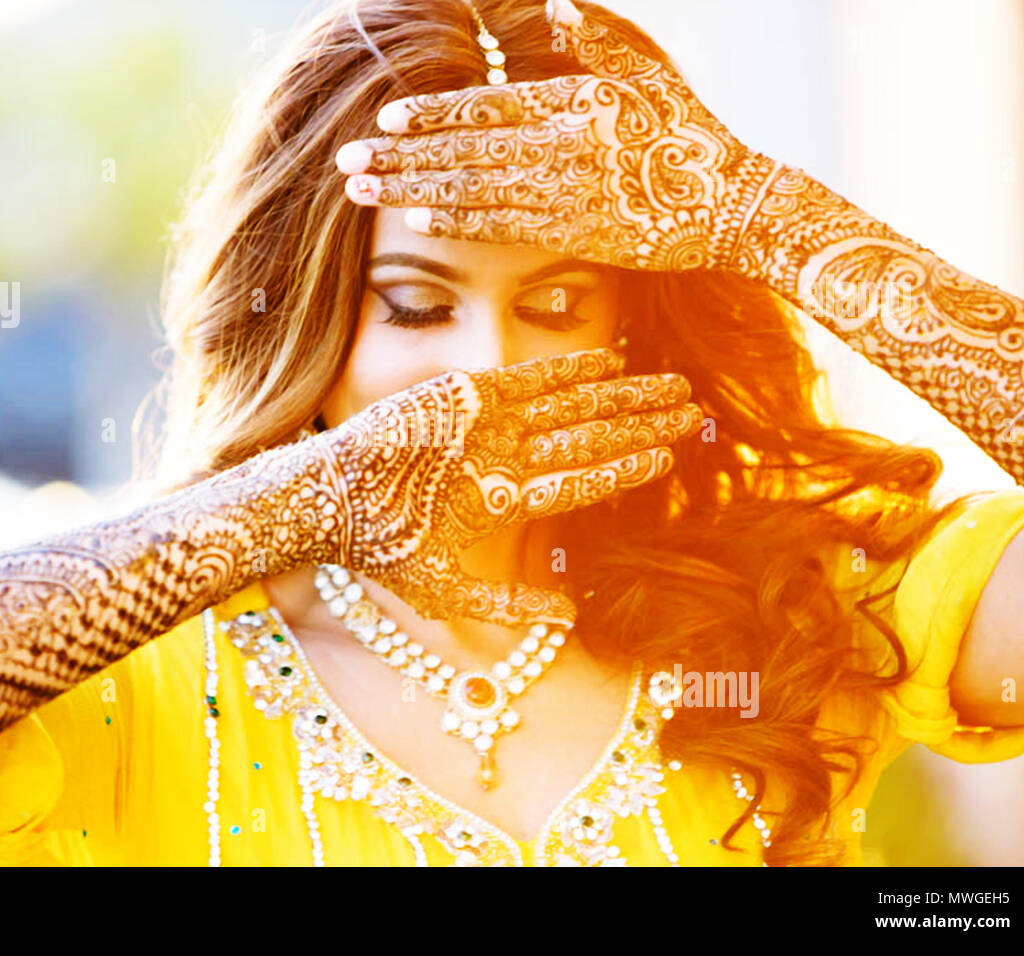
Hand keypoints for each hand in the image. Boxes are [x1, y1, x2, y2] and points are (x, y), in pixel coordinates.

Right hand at [298, 347, 702, 628]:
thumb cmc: (380, 550)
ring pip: (571, 406)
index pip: (581, 480)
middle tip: (694, 412)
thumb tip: (570, 618)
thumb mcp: (446, 592)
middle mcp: (505, 459)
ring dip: (622, 396)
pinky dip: (570, 369)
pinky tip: (612, 362)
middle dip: (642, 426)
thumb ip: (508, 605)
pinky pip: (530, 378)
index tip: (670, 458)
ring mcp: (490, 425)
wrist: (329, 500)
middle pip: (590, 438)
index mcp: (503, 500)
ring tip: (672, 386)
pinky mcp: (468, 395)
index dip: (626, 468)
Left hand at [334, 0, 778, 272]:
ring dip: (412, 191)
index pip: (488, 104)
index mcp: (576, 101)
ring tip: (361, 189)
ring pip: (472, 191)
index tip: (388, 116)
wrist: (735, 206)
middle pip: (465, 150)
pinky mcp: (574, 235)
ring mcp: (566, 194)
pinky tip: (417, 221)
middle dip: (401, 155)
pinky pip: (502, 229)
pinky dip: (458, 224)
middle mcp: (562, 147)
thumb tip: (554, 1)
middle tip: (347, 157)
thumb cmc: (691, 135)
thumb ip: (595, 38)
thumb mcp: (650, 75)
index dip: (435, 112)